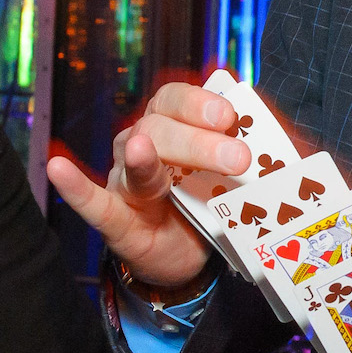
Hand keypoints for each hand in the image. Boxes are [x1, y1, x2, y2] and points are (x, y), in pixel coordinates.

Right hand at [46, 81, 249, 288]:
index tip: (229, 117)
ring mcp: (124, 180)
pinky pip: (92, 202)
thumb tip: (293, 146)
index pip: (176, 99)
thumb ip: (254, 155)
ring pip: (134, 163)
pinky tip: (58, 169)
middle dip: (198, 141)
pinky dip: (76, 187)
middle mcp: (140, 143)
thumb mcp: (235, 173)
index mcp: (171, 124)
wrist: (185, 253)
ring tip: (142, 148)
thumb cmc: (208, 199)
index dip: (200, 103)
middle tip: (236, 159)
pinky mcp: (116, 218)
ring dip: (146, 159)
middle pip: (160, 129)